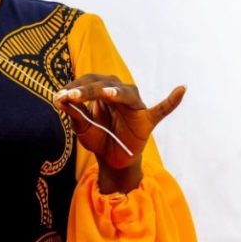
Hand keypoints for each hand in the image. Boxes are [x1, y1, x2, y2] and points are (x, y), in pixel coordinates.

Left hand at [53, 73, 185, 170]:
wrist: (112, 158)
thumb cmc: (98, 137)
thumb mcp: (82, 127)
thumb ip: (74, 113)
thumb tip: (59, 99)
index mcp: (103, 90)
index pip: (88, 82)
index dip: (74, 88)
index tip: (58, 96)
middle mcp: (120, 92)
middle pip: (104, 85)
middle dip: (86, 90)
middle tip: (70, 96)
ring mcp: (136, 105)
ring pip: (126, 94)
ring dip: (115, 92)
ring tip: (105, 93)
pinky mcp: (148, 119)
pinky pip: (162, 109)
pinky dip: (172, 100)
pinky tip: (182, 90)